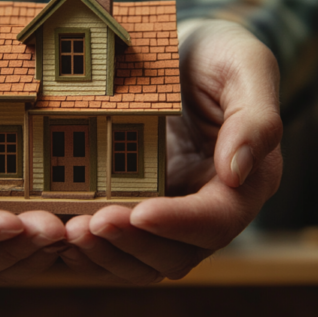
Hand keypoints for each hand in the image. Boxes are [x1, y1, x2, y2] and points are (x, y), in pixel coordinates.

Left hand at [62, 20, 282, 283]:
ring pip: (144, 262)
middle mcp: (210, 208)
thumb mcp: (245, 63)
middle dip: (133, 244)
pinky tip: (62, 230)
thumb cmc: (218, 54)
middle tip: (89, 224)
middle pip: (178, 255)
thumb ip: (256, 116)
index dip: (179, 222)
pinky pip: (118, 247)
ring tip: (70, 231)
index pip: (217, 220)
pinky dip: (92, 249)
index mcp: (247, 181)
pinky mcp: (140, 209)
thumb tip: (238, 172)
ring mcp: (172, 213)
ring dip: (107, 255)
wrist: (182, 54)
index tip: (141, 212)